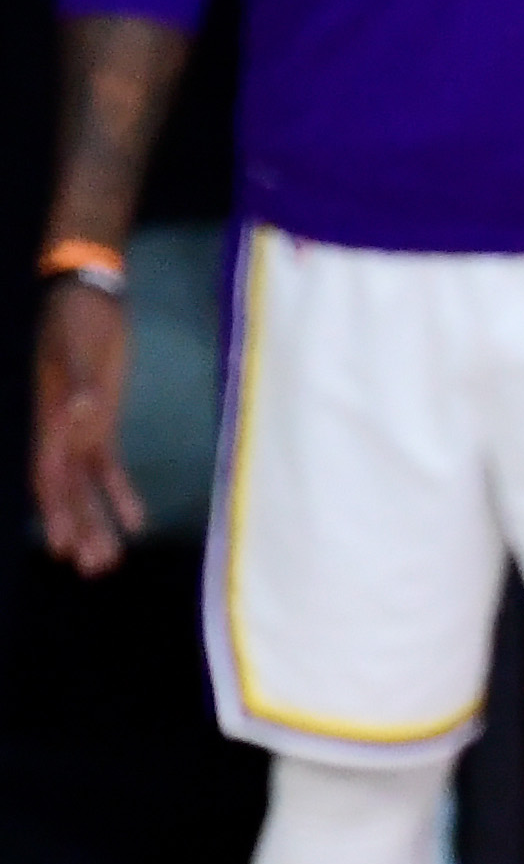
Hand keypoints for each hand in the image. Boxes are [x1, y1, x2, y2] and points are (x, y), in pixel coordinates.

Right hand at [32, 280, 140, 573]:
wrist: (90, 293)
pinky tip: (135, 522)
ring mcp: (80, 427)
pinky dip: (120, 493)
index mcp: (49, 416)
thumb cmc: (79, 317)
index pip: (49, 475)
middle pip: (66, 490)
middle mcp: (60, 429)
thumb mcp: (79, 347)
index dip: (57, 512)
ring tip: (110, 561)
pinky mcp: (102, 421)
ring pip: (86, 485)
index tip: (63, 546)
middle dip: (78, 529)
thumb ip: (79, 383)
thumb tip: (81, 413)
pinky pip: (109, 466)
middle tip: (93, 569)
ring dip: (97, 521)